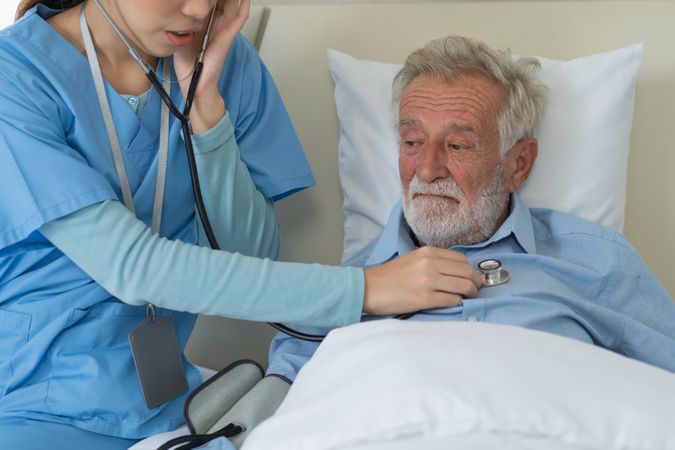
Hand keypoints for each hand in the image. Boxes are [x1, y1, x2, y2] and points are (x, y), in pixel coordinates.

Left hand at [172, 0, 250, 132]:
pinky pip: (239, 17)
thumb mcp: (179, 35)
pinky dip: (243, 5)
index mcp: (206, 25)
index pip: (211, 4)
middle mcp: (217, 25)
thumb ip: (182, 22)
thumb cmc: (187, 64)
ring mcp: (224, 30)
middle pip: (224, 1)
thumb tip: (178, 9)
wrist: (194, 83)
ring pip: (233, 5)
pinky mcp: (228, 36)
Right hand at [362, 247, 482, 315]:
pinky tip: (453, 303)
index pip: (461, 260)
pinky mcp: (424, 298)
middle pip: (466, 272)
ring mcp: (428, 281)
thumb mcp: (413, 259)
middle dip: (475, 282)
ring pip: (463, 286)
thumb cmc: (390, 276)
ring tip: (467, 297)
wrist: (369, 288)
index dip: (470, 270)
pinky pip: (451, 300)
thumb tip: (457, 271)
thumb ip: (434, 261)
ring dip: (470, 293)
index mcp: (428, 252)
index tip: (472, 277)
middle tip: (475, 289)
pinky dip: (457, 302)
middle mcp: (430, 264)